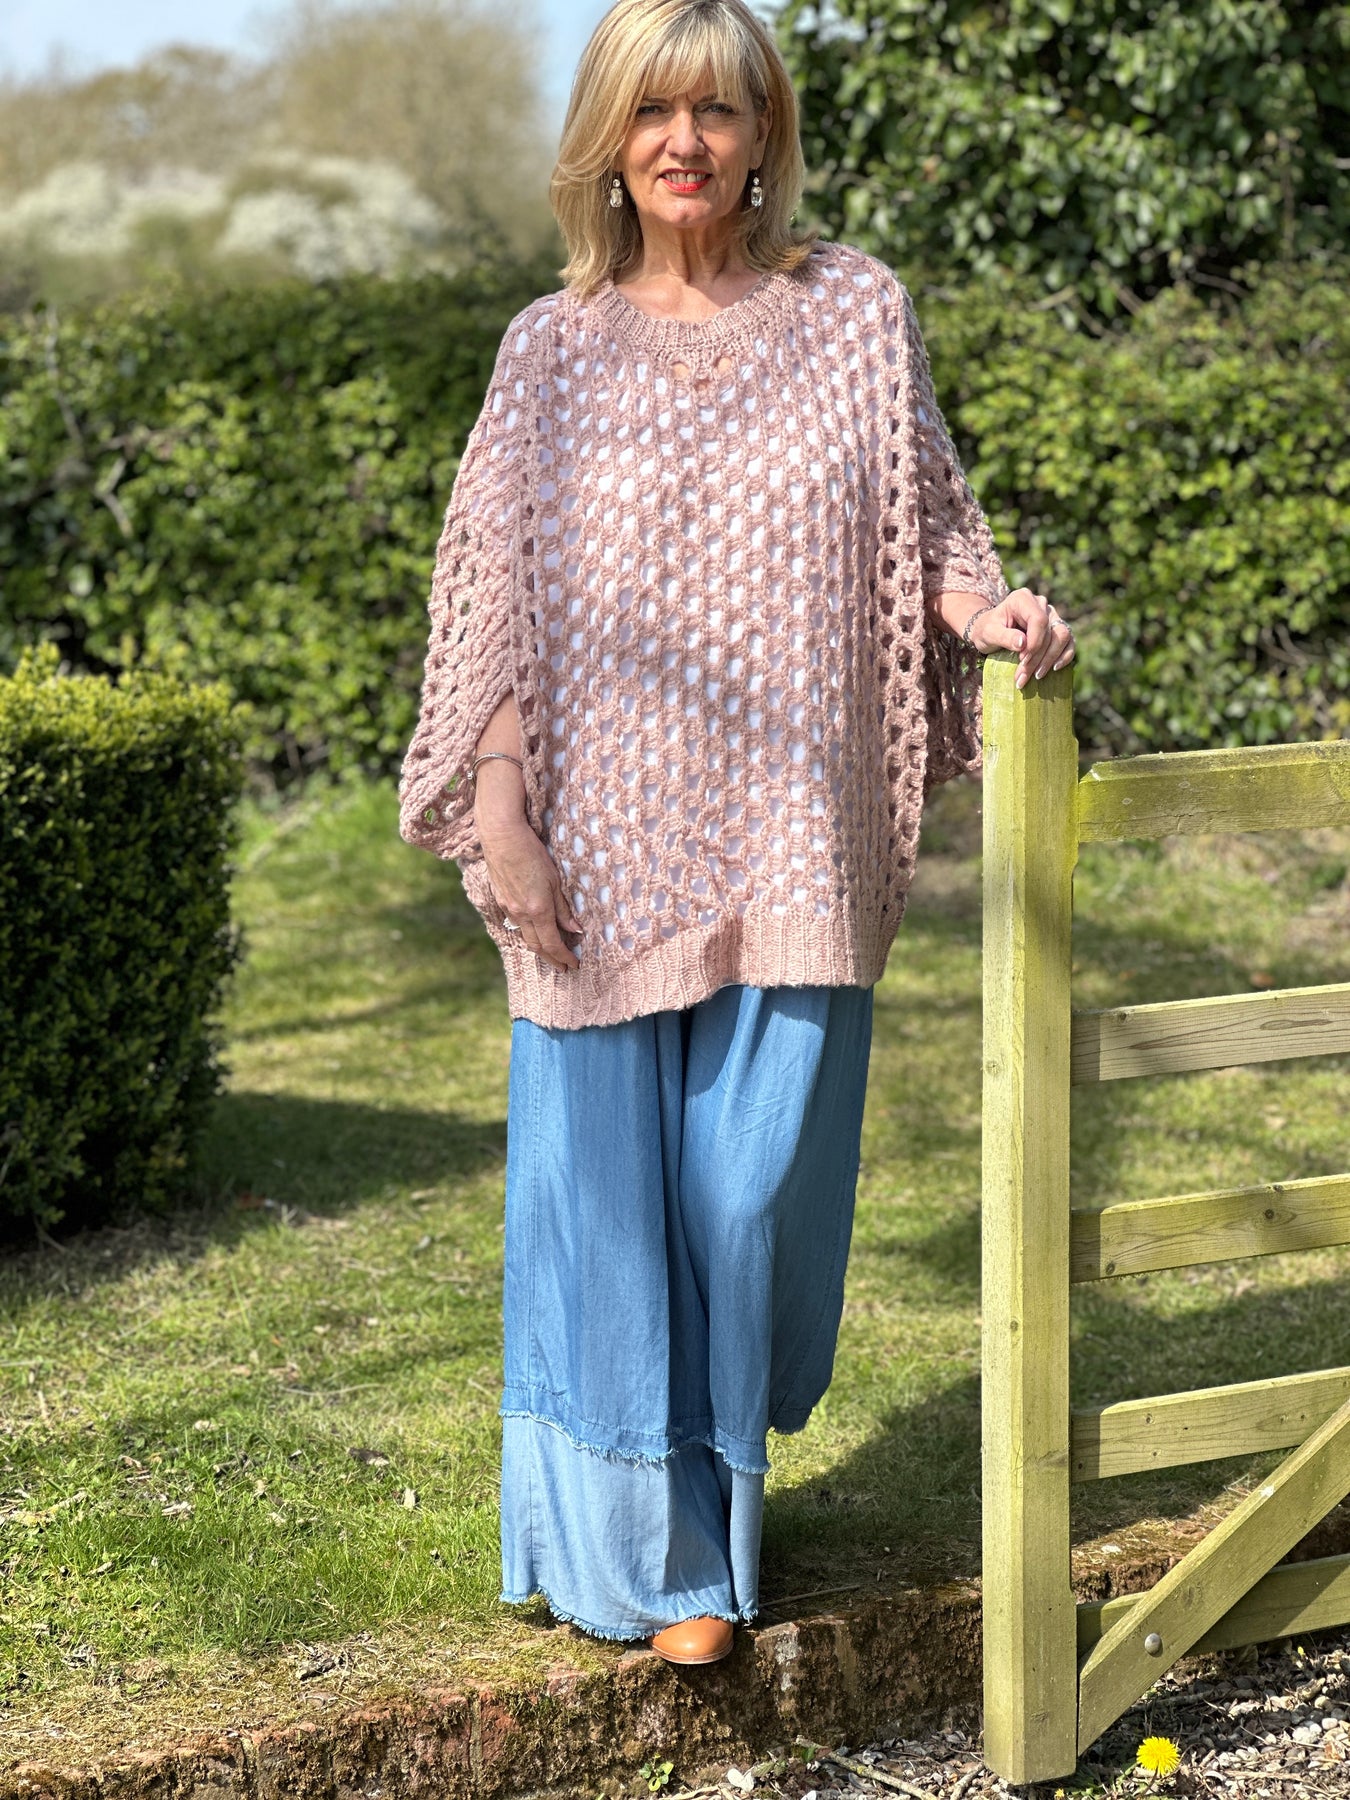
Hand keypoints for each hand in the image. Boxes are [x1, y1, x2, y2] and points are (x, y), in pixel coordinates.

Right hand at [478, 816, 581, 972]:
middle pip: (537, 946)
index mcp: (537, 910)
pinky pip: (516, 924)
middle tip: (563, 968)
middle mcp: (521, 914)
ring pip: (525, 936)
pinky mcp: (501, 899)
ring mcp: (508, 908)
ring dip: (539, 948)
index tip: (574, 965)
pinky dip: (528, 933)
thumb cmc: (532, 853)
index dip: (564, 957)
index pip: (552, 943)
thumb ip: (563, 908)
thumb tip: (575, 929)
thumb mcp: (555, 880)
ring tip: (551, 954)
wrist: (501, 837)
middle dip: (552, 959)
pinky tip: (534, 932)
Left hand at [967, 587, 1075, 688]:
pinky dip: (1065, 656)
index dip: (1035, 642)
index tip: (1022, 659)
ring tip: (1036, 676)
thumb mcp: (988, 633)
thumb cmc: (987, 630)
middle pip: (1050, 631)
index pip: (1039, 620)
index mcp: (1023, 599)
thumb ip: (1004, 636)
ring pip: (1063, 636)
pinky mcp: (1056, 628)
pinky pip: (1069, 641)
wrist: (990, 631)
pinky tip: (1055, 668)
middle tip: (1023, 676)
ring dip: (1051, 658)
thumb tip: (1023, 644)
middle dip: (1038, 657)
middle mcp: (1041, 604)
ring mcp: (1051, 615)